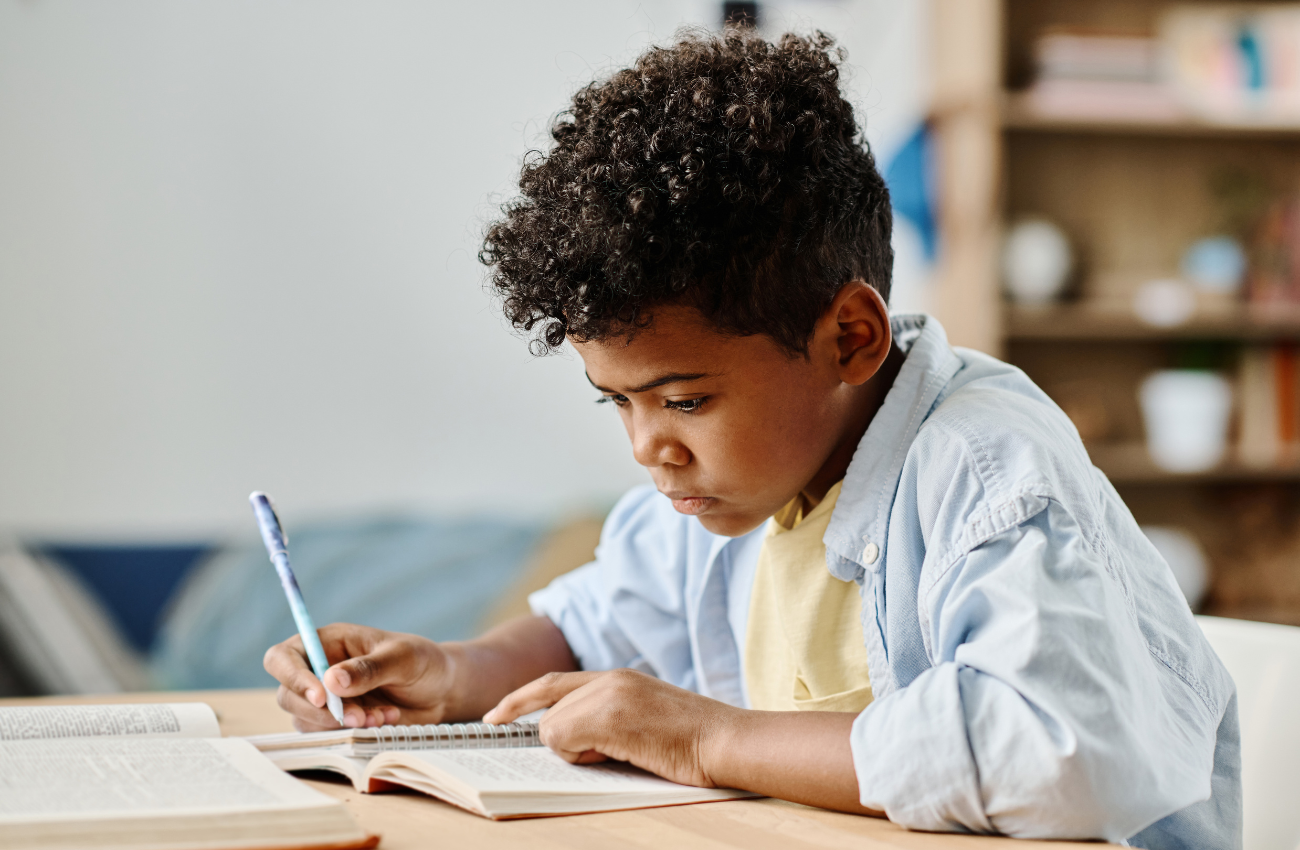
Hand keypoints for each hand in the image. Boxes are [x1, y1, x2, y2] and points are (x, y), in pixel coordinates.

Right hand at [263, 623, 457, 731]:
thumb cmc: (422, 661)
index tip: (322, 697)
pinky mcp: (338, 722)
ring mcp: (326, 699)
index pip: (284, 657)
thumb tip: (331, 681)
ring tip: (380, 717)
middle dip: (321, 711)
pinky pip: (328, 735)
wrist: (441, 689)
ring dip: (340, 725)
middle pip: (288, 694)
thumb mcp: (403, 658)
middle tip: (358, 717)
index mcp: (328, 642)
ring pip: (306, 719)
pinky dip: (353, 733)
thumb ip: (369, 668)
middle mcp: (319, 669)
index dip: (292, 677)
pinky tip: (383, 720)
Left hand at [483, 668, 735, 787]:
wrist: (725, 741)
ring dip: (577, 751)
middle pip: (548, 711)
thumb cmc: (691, 743)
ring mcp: (609, 694)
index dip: (520, 699)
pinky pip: (563, 739)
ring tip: (623, 751)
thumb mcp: (641, 720)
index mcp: (617, 677)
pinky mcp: (610, 715)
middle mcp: (609, 678)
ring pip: (552, 728)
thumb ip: (605, 718)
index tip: (495, 716)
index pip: (553, 684)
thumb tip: (566, 737)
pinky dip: (583, 755)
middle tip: (602, 753)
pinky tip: (621, 753)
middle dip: (562, 741)